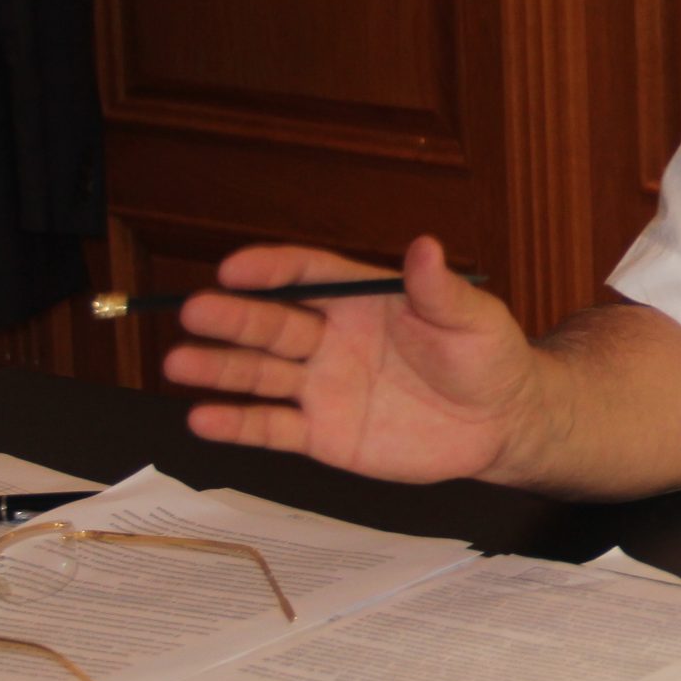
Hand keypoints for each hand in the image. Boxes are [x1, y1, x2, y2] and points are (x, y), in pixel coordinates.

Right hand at [164, 236, 542, 483]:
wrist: (501, 423)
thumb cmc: (488, 358)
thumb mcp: (473, 318)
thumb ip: (440, 289)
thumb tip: (425, 246)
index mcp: (362, 300)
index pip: (307, 275)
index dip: (271, 270)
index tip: (235, 267)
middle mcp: (331, 338)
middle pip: (272, 323)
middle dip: (232, 317)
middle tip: (194, 310)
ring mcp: (322, 387)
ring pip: (260, 374)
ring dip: (219, 368)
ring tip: (178, 362)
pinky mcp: (322, 434)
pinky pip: (272, 428)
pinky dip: (236, 424)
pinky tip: (203, 418)